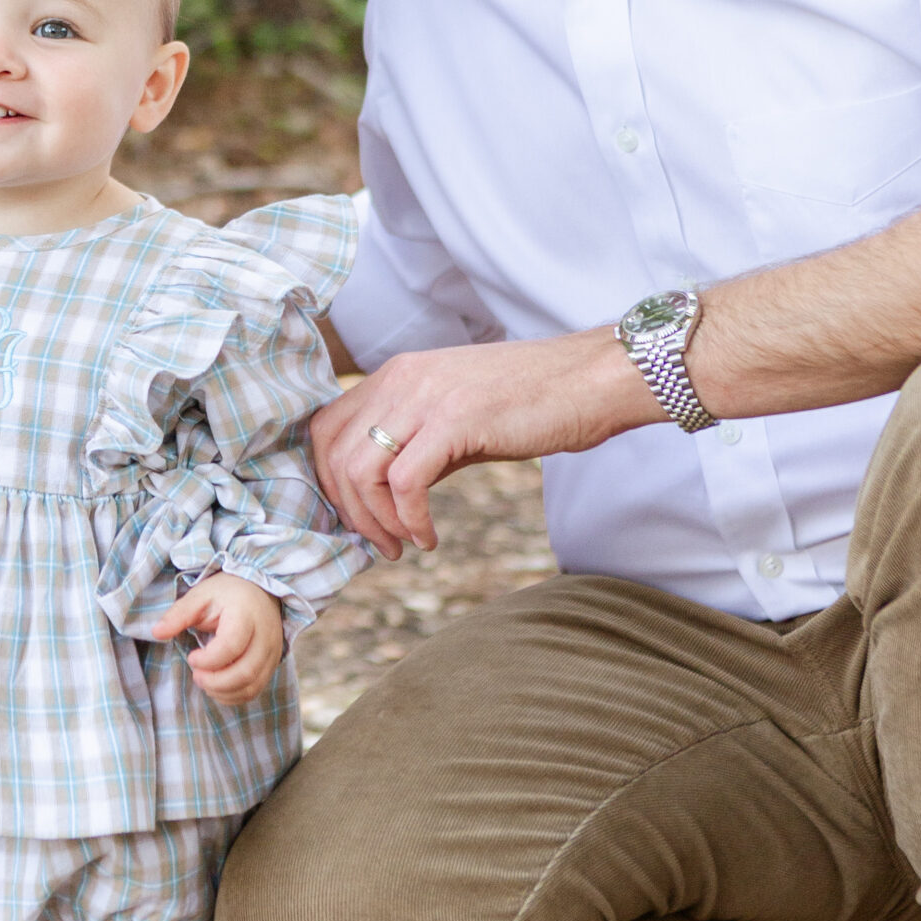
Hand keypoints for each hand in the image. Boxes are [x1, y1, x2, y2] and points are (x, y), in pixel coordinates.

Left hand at [152, 573, 283, 705]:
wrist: (259, 590)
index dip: (208, 660)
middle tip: (196, 676)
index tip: (192, 657)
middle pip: (245, 672)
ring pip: (252, 685)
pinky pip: (256, 689)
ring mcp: (272, 652)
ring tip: (205, 681)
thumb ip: (178, 615)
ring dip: (224, 692)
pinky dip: (235, 695)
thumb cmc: (226, 594)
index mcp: (245, 615)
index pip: (231, 647)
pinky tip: (218, 687)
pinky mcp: (273, 663)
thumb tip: (156, 633)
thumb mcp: (199, 597)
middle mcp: (265, 636)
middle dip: (215, 682)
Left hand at [311, 329, 660, 557]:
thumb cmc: (533, 402)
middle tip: (380, 544)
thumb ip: (415, 444)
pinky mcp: (455, 419)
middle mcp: (401, 379)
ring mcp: (426, 396)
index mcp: (396, 375)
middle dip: (349, 512)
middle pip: (334, 454)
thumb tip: (383, 496)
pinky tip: (429, 538)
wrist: (594, 380)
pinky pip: (403, 482)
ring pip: (360, 470)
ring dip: (375, 522)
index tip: (356, 518)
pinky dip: (409, 520)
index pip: (326, 429)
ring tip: (402, 545)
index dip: (328, 482)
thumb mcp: (456, 418)